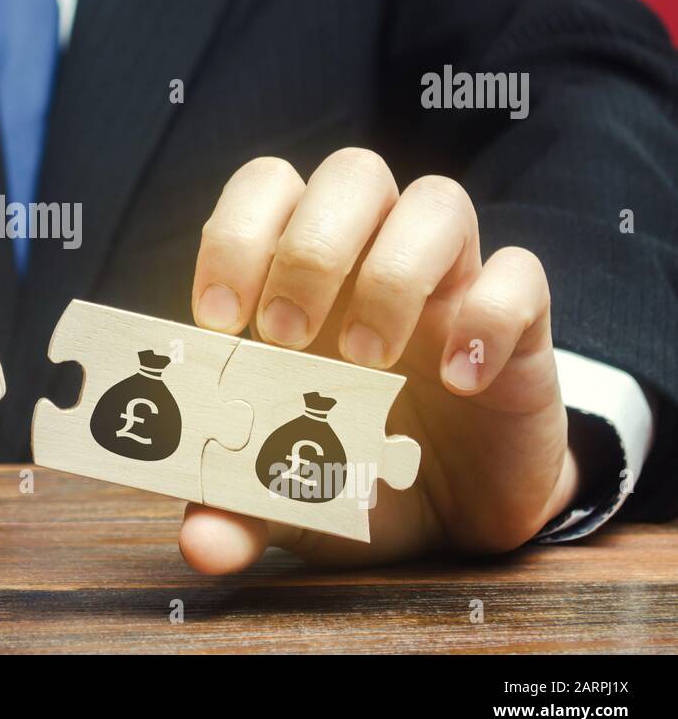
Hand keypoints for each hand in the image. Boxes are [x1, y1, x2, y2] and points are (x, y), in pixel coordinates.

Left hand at [180, 149, 576, 572]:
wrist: (456, 512)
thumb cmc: (353, 472)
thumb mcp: (285, 497)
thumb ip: (235, 507)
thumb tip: (198, 544)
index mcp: (299, 276)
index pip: (267, 189)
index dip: (235, 234)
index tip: (216, 321)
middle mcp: (373, 258)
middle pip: (352, 174)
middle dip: (309, 247)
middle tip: (284, 339)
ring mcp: (451, 284)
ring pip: (438, 201)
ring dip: (393, 272)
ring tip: (367, 362)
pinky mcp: (520, 325)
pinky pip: (521, 274)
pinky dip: (488, 317)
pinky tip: (460, 381)